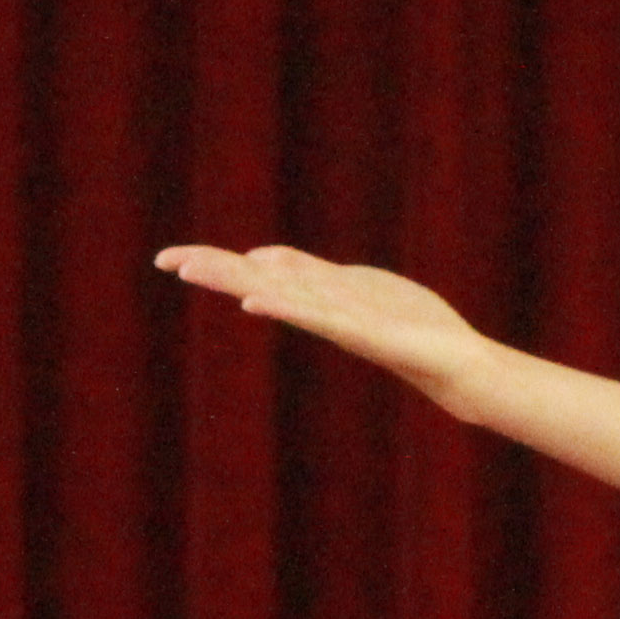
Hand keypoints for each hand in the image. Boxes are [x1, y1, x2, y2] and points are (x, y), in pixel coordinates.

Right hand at [155, 242, 498, 410]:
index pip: (255, 270)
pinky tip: (256, 302)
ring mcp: (335, 320)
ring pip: (276, 295)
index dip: (215, 262)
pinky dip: (286, 307)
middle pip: (255, 280)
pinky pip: (316, 318)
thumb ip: (309, 271)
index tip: (171, 259)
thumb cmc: (409, 323)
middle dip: (212, 268)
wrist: (454, 362)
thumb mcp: (355, 282)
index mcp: (315, 294)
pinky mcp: (360, 333)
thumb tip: (259, 256)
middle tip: (165, 259)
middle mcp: (318, 307)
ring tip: (195, 270)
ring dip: (236, 281)